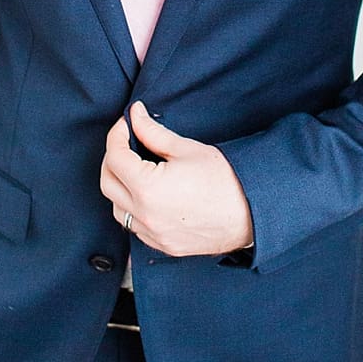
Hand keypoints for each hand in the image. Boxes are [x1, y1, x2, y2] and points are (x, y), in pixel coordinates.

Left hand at [100, 102, 253, 257]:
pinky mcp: (163, 246)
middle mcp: (145, 215)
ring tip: (137, 169)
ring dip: (120, 186)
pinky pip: (134, 226)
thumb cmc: (225, 180)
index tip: (127, 123)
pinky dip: (133, 209)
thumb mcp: (186, 149)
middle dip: (113, 158)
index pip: (115, 156)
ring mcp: (153, 235)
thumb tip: (134, 115)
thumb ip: (152, 132)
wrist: (254, 214)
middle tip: (127, 143)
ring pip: (117, 208)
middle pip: (107, 182)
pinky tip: (148, 195)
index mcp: (148, 188)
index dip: (117, 134)